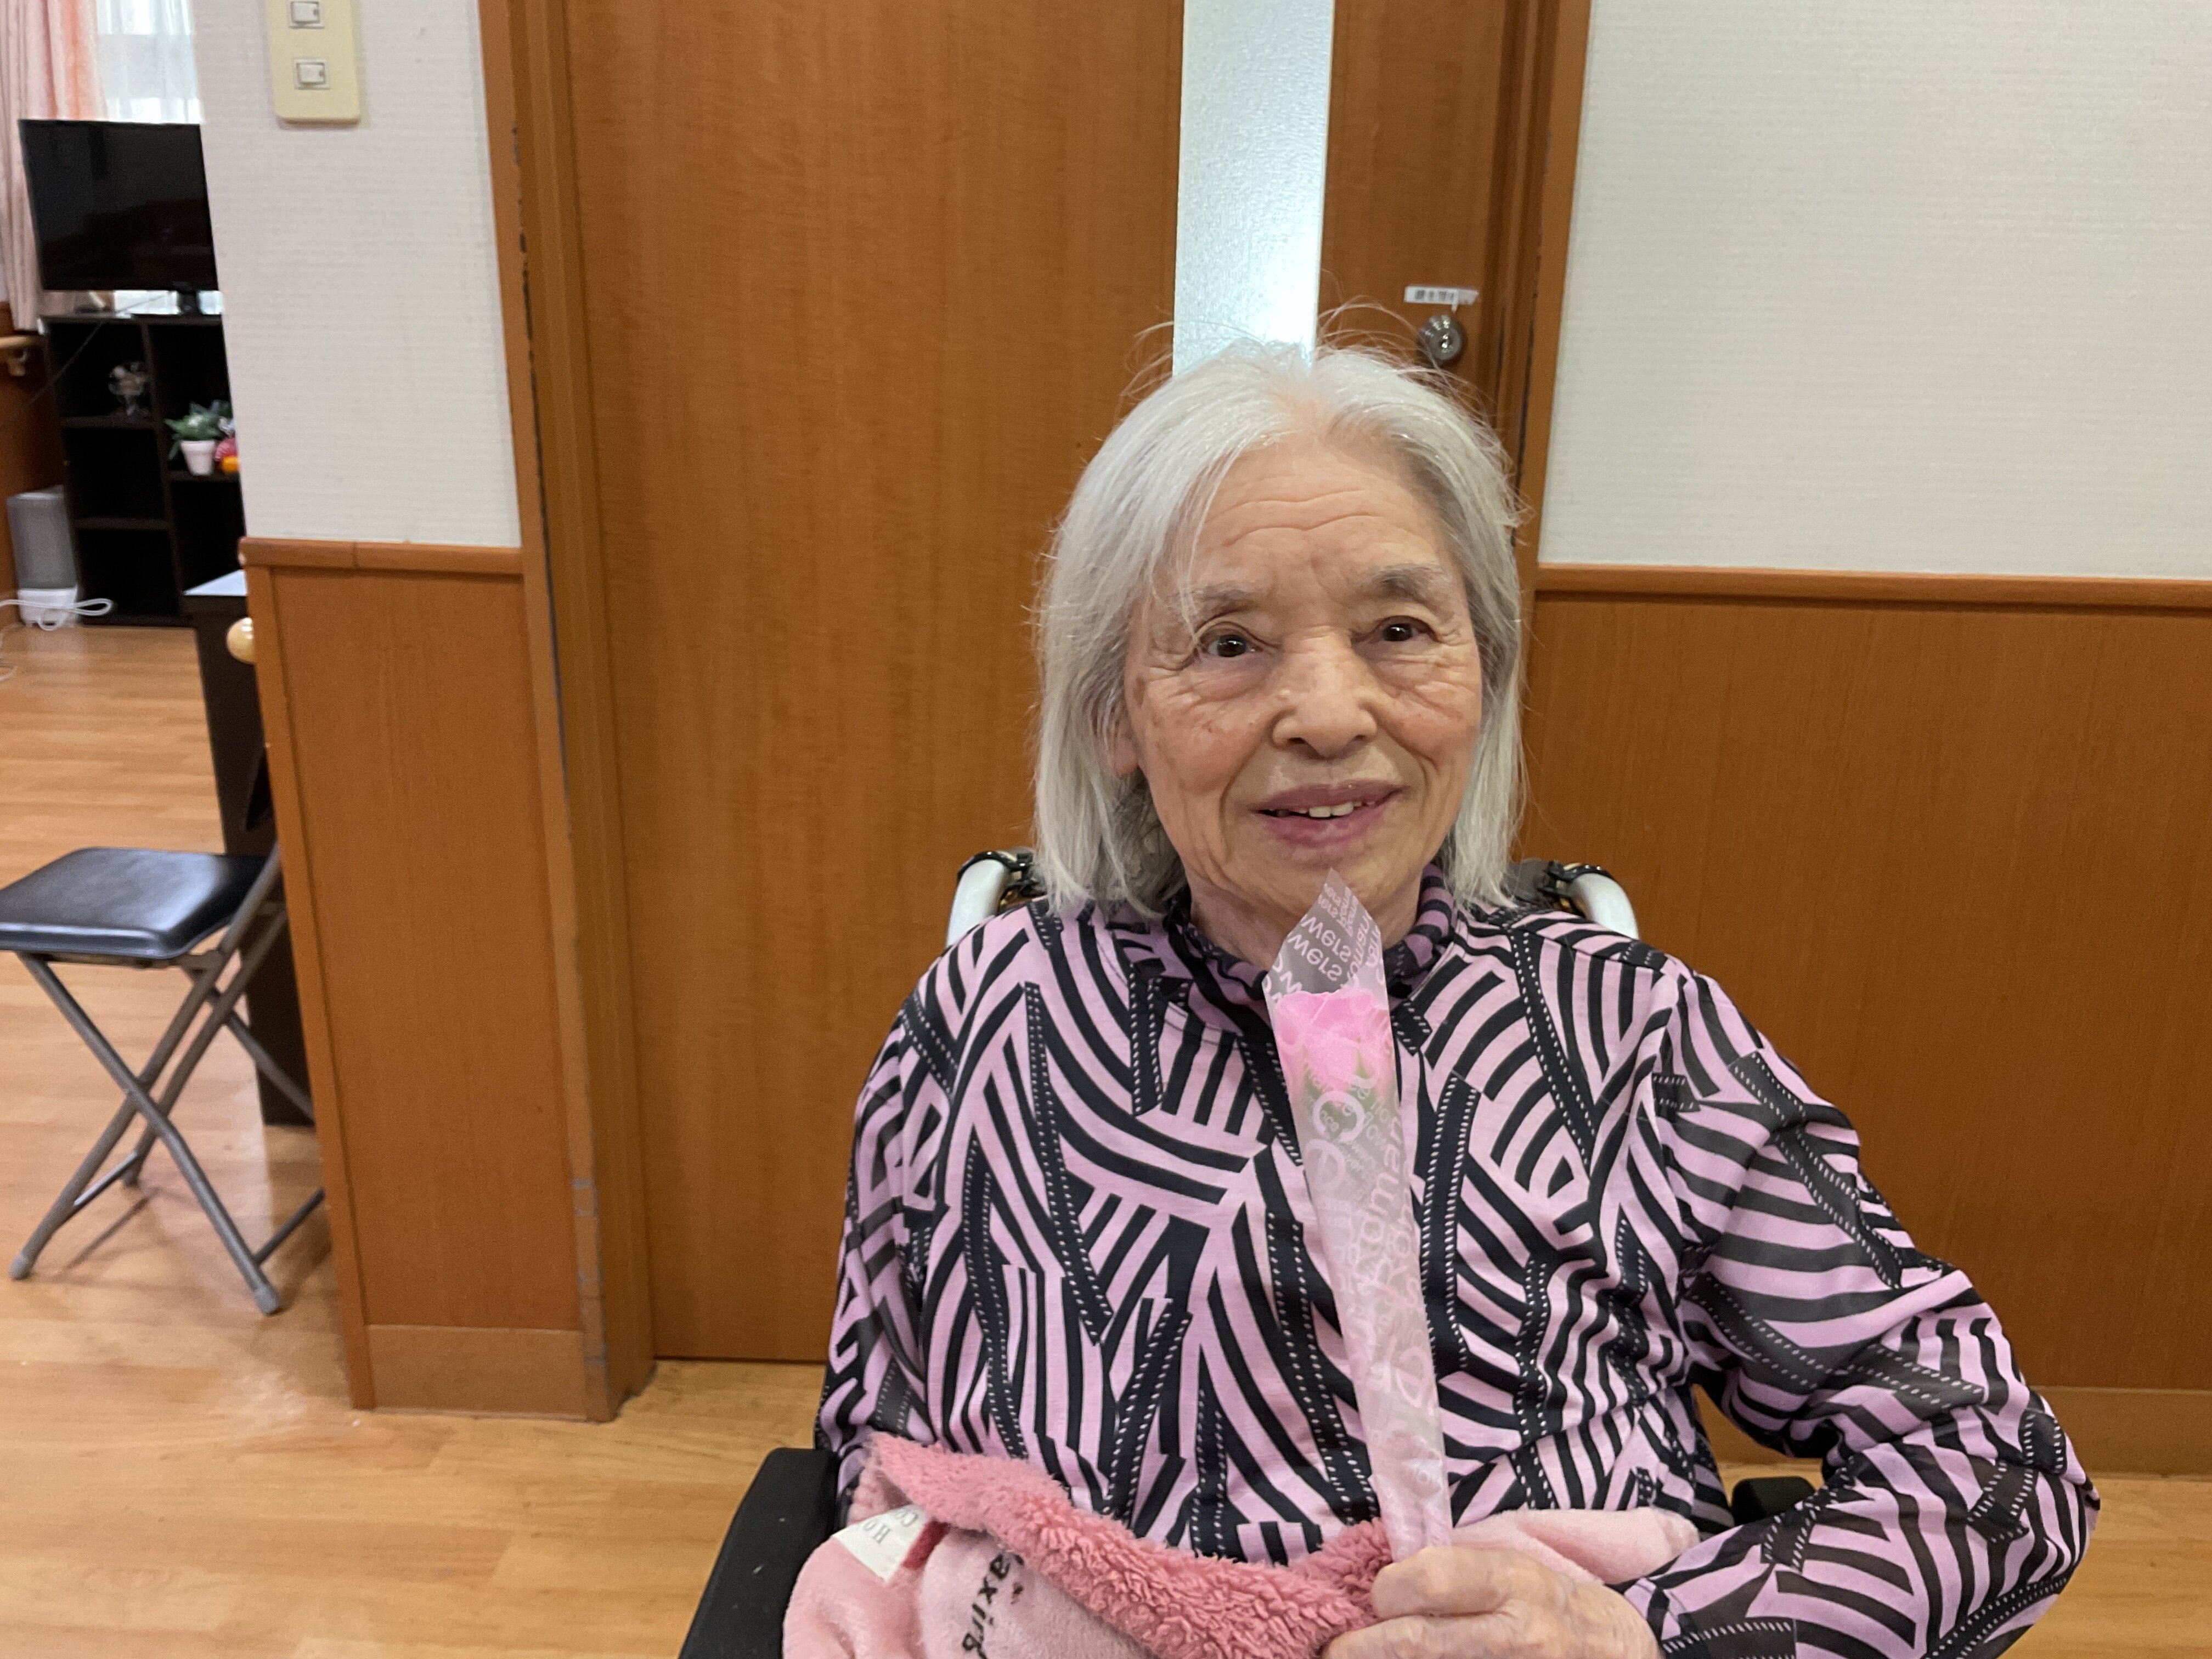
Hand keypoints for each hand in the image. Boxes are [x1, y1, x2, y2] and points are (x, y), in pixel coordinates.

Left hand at [1324, 1546, 1659, 1658]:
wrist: (1624, 1658)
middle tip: (1337, 1651)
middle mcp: (1518, 1635)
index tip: (1376, 1601)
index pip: (1426, 1580)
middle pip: (1414, 1642)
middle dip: (1361, 1649)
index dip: (1386, 1592)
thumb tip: (1383, 1583)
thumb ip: (1459, 1573)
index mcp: (1513, 1582)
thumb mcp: (1520, 1572)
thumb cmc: (1560, 1610)